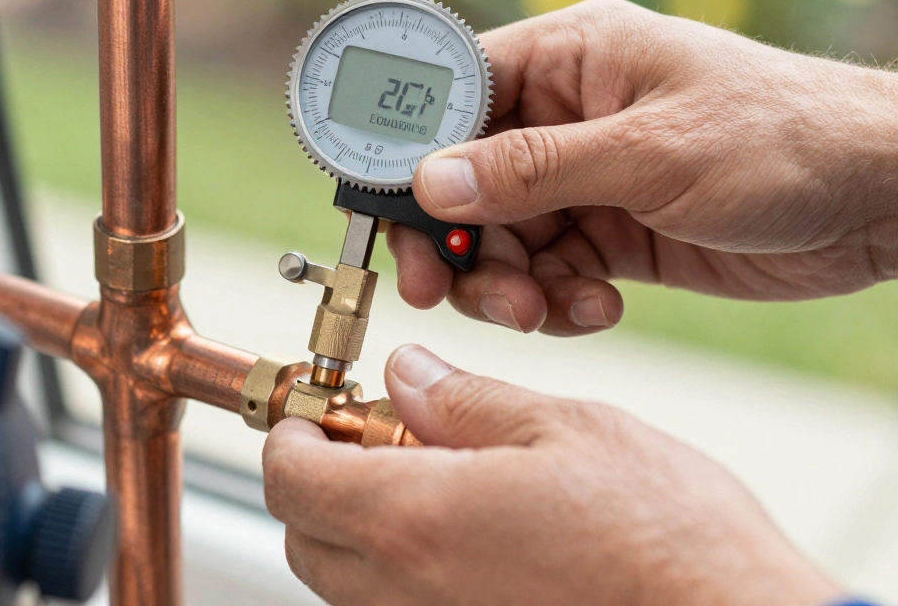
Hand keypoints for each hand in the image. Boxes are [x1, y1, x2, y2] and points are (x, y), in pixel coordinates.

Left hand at [263, 345, 840, 605]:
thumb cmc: (667, 539)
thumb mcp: (566, 430)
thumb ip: (466, 402)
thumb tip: (409, 375)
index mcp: (415, 517)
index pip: (291, 477)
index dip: (293, 432)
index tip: (321, 407)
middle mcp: (407, 589)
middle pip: (304, 534)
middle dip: (317, 478)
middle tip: (377, 435)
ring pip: (345, 580)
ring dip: (359, 523)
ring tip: (434, 478)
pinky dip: (403, 568)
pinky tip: (470, 532)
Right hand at [390, 0, 897, 334]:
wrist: (878, 200)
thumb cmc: (784, 139)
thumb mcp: (652, 153)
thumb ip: (535, 171)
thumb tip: (433, 182)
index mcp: (569, 60)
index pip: (456, 96)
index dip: (411, 154)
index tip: (390, 214)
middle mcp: (566, 117)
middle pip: (462, 182)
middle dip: (454, 241)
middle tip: (444, 290)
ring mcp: (586, 180)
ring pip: (499, 239)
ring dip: (505, 283)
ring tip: (540, 309)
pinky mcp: (609, 235)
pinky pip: (547, 273)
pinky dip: (555, 300)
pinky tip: (595, 308)